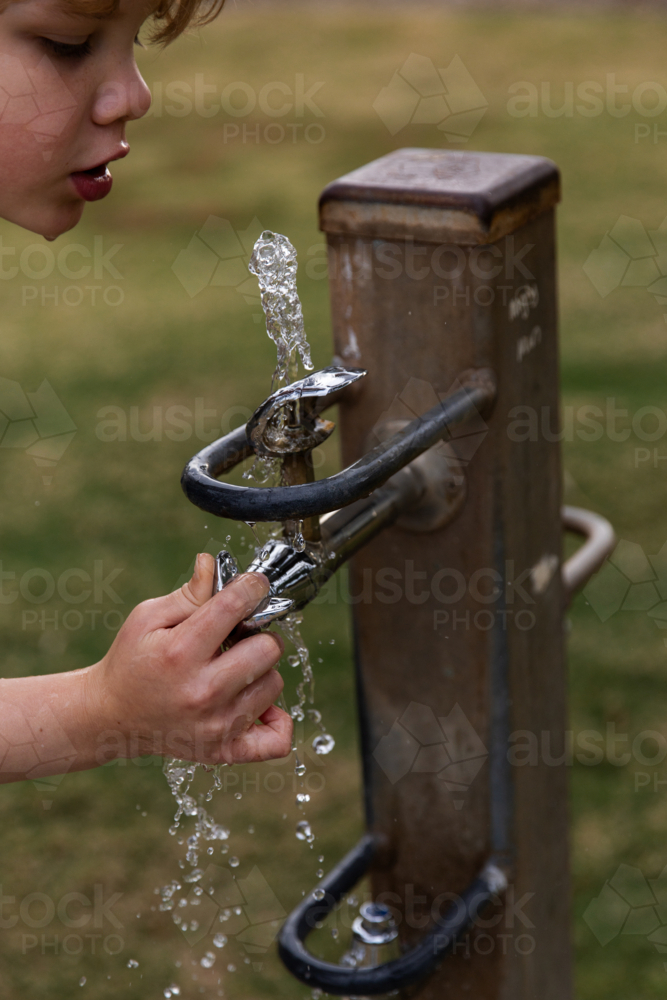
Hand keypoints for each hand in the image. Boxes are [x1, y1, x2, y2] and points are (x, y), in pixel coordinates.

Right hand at [87, 554, 291, 765]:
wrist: (111, 717)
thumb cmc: (132, 661)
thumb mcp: (148, 618)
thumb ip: (189, 593)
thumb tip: (212, 564)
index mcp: (180, 652)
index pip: (235, 607)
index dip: (252, 587)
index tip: (254, 584)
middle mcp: (202, 691)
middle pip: (268, 649)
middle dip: (258, 634)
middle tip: (239, 636)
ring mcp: (216, 726)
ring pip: (274, 683)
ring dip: (260, 671)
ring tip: (234, 668)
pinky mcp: (223, 750)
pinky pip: (276, 741)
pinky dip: (277, 721)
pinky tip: (257, 703)